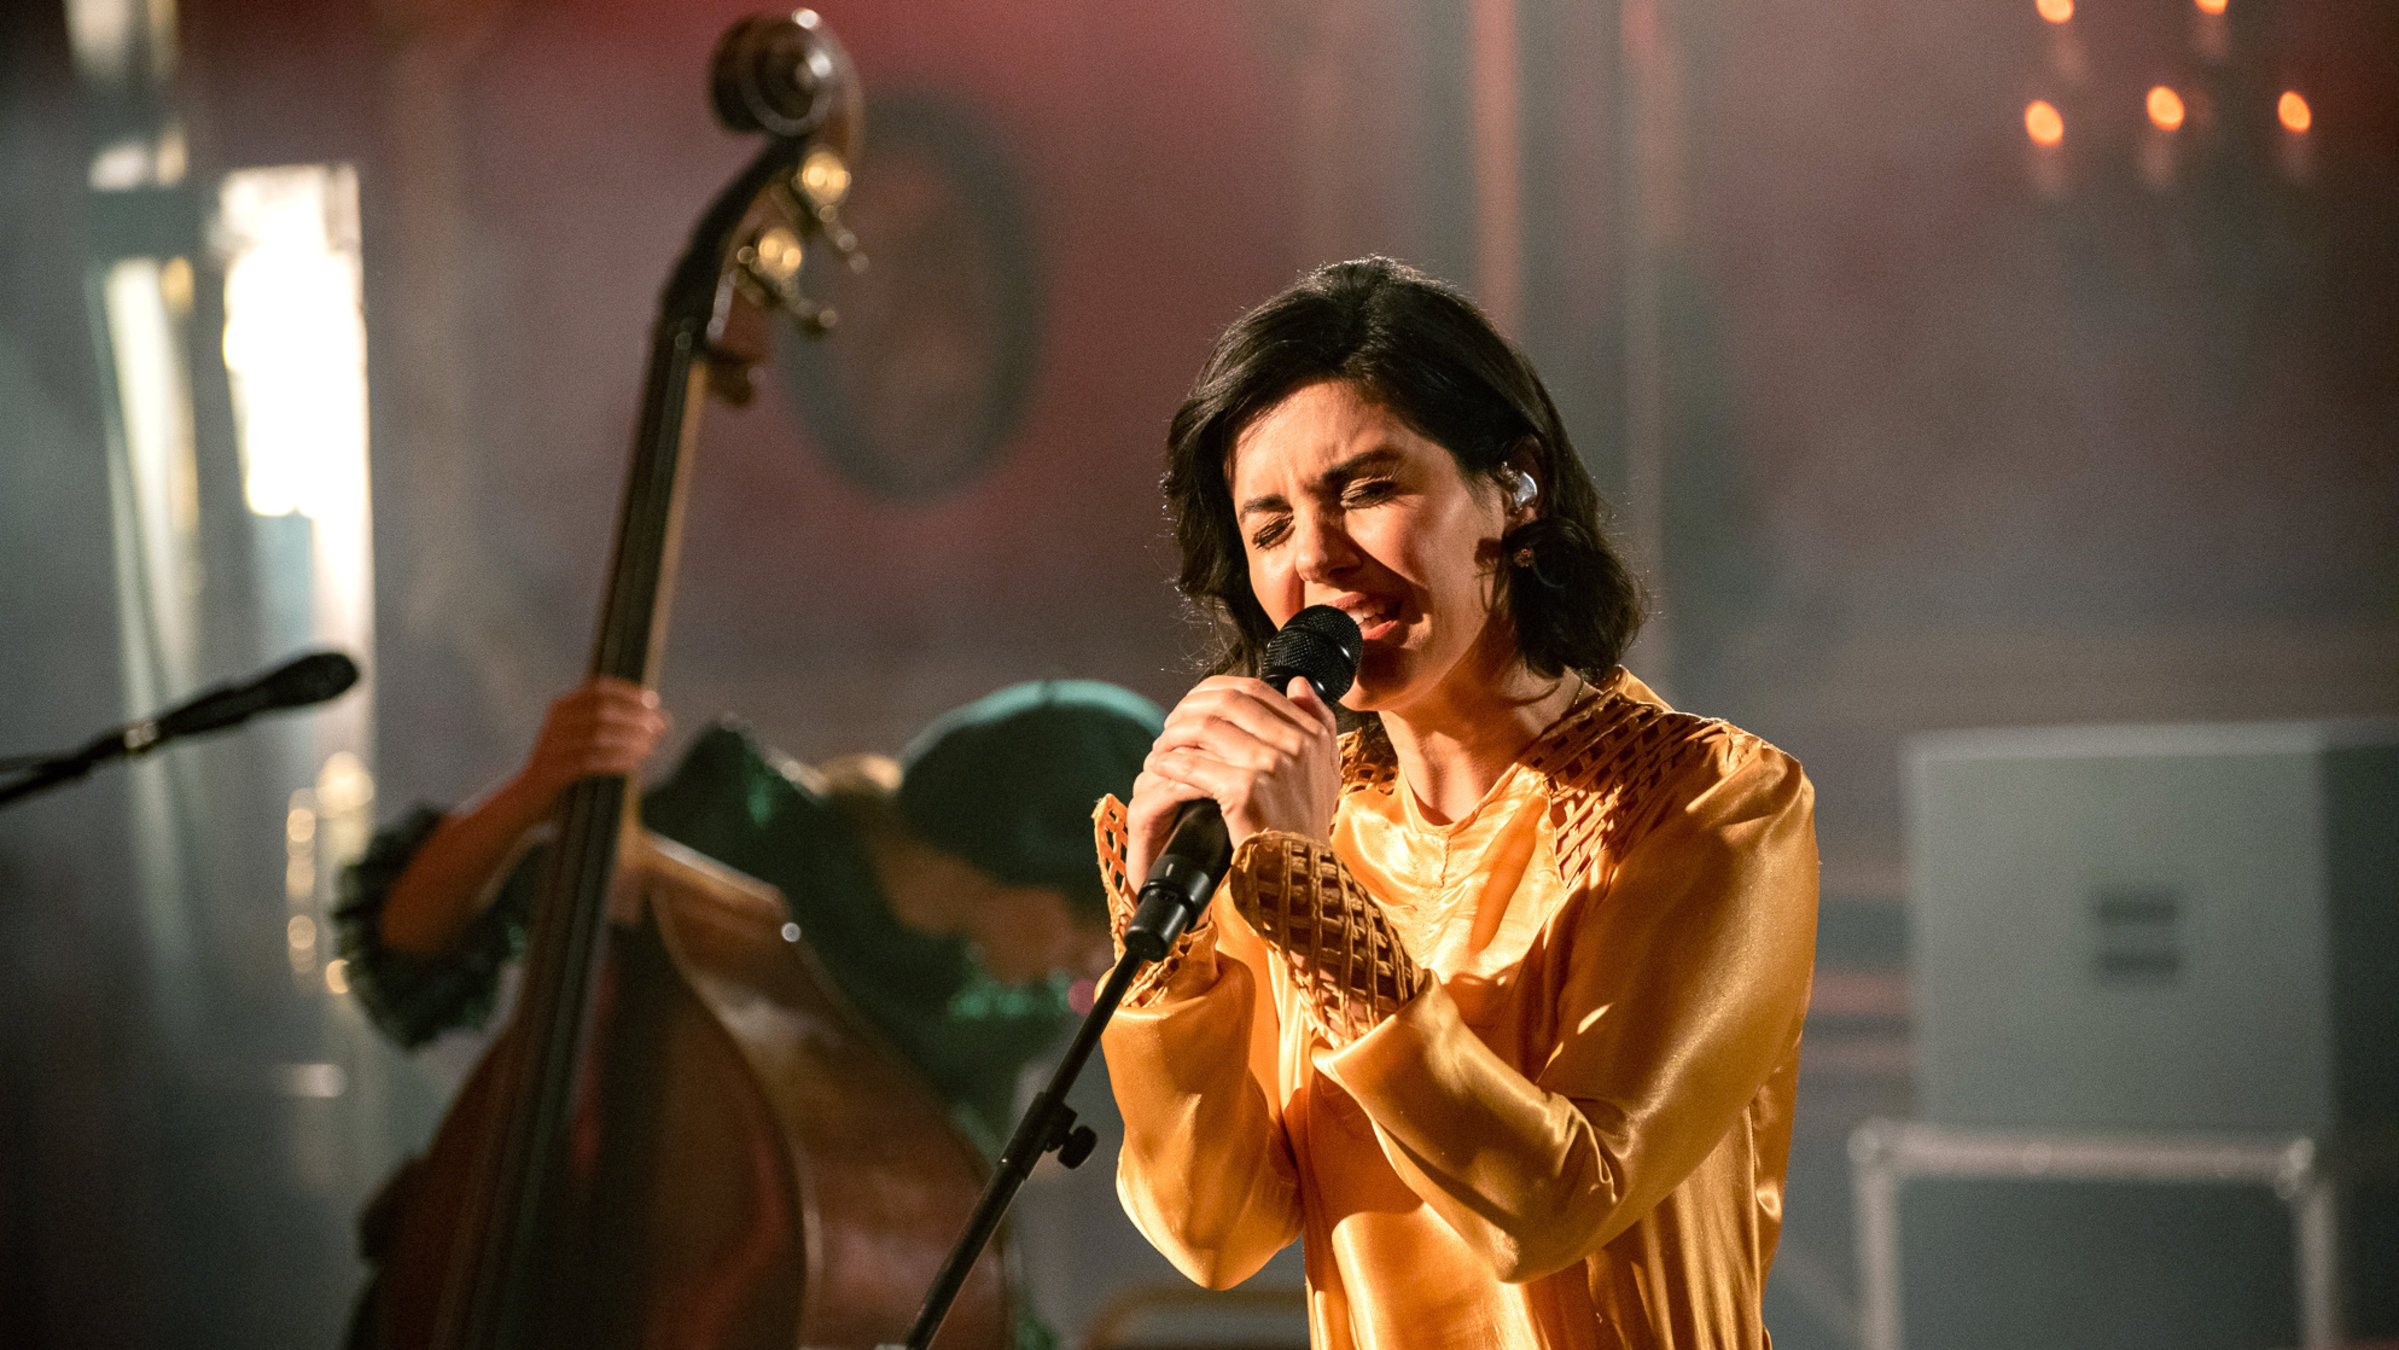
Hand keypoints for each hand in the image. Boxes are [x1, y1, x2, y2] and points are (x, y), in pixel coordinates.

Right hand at [508, 677, 669, 809]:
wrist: (528, 799)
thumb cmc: (568, 767)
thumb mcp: (587, 740)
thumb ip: (617, 727)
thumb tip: (663, 720)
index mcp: (563, 707)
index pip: (599, 688)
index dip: (629, 692)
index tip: (653, 701)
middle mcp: (555, 722)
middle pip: (602, 710)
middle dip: (635, 717)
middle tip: (658, 728)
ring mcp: (552, 746)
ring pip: (598, 735)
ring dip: (630, 740)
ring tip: (650, 747)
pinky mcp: (553, 771)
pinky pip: (589, 762)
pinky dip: (615, 760)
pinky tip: (634, 764)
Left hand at [1125, 676, 1339, 881]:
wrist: (1301, 877)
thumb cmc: (1304, 827)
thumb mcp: (1324, 772)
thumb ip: (1317, 723)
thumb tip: (1297, 683)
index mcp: (1313, 734)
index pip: (1254, 689)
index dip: (1213, 692)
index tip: (1193, 707)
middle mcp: (1297, 744)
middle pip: (1228, 701)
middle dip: (1190, 708)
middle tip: (1171, 726)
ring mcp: (1273, 766)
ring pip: (1206, 726)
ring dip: (1175, 734)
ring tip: (1161, 747)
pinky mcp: (1246, 791)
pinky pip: (1194, 764)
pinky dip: (1171, 763)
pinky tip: (1161, 768)